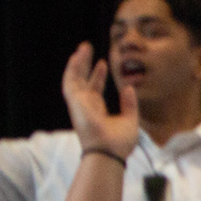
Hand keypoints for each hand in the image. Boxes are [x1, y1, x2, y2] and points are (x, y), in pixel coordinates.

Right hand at [60, 42, 138, 159]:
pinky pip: (70, 81)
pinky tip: (77, 56)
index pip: (95, 89)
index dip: (98, 75)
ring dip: (78, 62)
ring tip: (83, 47)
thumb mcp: (130, 119)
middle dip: (85, 65)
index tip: (103, 63)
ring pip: (74, 78)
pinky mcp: (75, 102)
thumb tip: (129, 88)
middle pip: (83, 80)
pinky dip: (73, 68)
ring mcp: (79, 104)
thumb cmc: (120, 143)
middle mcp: (85, 106)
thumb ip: (129, 104)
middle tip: (87, 49)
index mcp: (97, 111)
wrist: (110, 153)